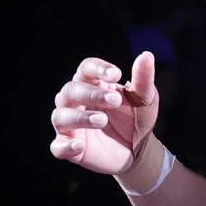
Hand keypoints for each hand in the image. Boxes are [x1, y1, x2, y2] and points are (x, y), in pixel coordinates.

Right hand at [50, 52, 159, 174]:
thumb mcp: (145, 98)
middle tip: (115, 100)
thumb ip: (143, 79)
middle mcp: (76, 102)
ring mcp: (70, 126)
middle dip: (91, 94)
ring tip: (102, 119)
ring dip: (80, 117)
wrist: (139, 149)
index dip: (97, 69)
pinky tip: (79, 145)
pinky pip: (58, 147)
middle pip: (70, 90)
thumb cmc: (137, 117)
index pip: (85, 69)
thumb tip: (146, 55)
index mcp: (93, 85)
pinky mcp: (71, 149)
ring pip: (61, 116)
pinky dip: (65, 146)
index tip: (116, 74)